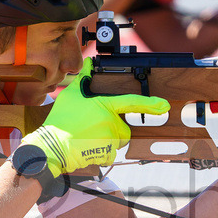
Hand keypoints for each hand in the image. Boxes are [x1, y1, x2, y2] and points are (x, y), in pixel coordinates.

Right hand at [22, 58, 169, 176]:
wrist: (53, 146)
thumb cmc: (61, 120)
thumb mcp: (71, 95)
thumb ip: (83, 79)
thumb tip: (89, 63)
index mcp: (105, 106)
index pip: (132, 102)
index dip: (150, 103)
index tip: (163, 105)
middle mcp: (111, 123)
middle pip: (123, 127)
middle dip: (114, 128)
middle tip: (93, 127)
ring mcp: (110, 139)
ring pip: (117, 141)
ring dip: (107, 140)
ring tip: (88, 137)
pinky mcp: (107, 154)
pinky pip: (111, 153)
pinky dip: (102, 152)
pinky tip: (88, 147)